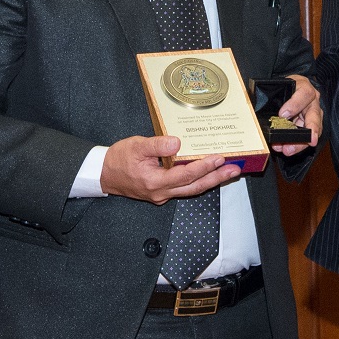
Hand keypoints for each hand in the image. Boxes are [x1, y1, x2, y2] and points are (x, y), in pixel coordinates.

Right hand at [100, 136, 241, 203]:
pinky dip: (198, 180)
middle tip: (234, 170)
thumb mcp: (136, 146)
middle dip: (216, 178)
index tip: (219, 157)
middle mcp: (161, 192)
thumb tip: (177, 143)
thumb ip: (157, 145)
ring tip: (228, 172)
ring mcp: (162, 195)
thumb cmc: (118, 159)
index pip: (186, 175)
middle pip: (195, 187)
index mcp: (155, 182)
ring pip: (191, 189)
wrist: (104, 174)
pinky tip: (208, 173)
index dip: (204, 167)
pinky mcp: (162, 192)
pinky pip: (184, 188)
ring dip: (211, 181)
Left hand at [272, 74, 323, 155]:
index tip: (283, 114)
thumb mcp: (278, 88)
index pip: (304, 94)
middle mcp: (312, 100)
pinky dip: (297, 144)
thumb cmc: (283, 88)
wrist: (287, 89)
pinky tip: (288, 149)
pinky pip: (307, 136)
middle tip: (309, 141)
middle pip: (314, 115)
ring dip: (301, 142)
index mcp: (303, 86)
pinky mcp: (310, 124)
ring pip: (312, 129)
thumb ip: (273, 97)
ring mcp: (313, 113)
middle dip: (310, 130)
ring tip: (288, 150)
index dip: (295, 105)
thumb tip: (263, 112)